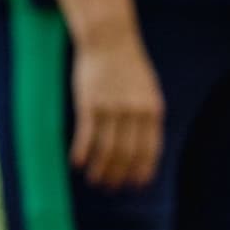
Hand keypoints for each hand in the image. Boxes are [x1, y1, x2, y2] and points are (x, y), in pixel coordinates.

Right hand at [68, 33, 163, 189]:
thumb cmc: (127, 65)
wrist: (109, 40)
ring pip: (107, 149)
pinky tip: (77, 164)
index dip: (143, 169)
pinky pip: (86, 136)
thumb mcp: (146, 89)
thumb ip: (146, 114)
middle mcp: (134, 112)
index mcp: (153, 109)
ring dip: (100, 169)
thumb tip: (143, 143)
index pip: (150, 149)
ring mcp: (112, 109)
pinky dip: (82, 152)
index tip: (136, 185)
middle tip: (111, 188)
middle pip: (127, 153)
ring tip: (95, 181)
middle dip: (120, 174)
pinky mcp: (90, 104)